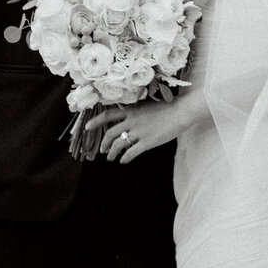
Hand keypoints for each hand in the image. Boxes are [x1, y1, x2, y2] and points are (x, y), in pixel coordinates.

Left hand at [90, 92, 209, 163]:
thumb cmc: (167, 108)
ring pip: (118, 145)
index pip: (108, 115)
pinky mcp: (147, 142)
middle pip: (110, 134)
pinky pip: (131, 153)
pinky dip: (125, 158)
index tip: (87, 128)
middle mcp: (132, 121)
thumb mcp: (147, 107)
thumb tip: (127, 118)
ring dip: (112, 153)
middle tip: (103, 151)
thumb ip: (136, 113)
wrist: (180, 112)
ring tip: (112, 158)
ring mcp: (139, 132)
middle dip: (104, 144)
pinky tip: (124, 161)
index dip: (95, 122)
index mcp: (131, 111)